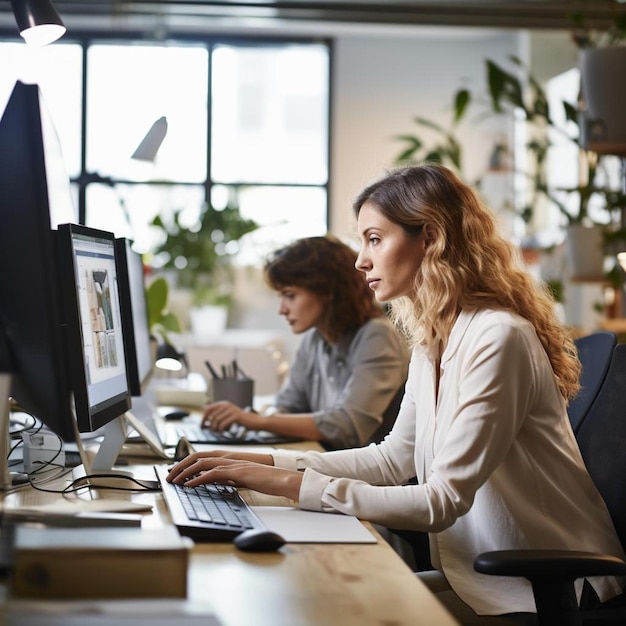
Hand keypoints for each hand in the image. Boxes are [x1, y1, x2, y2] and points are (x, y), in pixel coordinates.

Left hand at [166, 452, 302, 500]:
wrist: (281, 479)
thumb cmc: (266, 480)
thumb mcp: (243, 478)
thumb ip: (229, 477)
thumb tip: (217, 482)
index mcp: (230, 459)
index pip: (204, 457)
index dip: (188, 462)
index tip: (176, 470)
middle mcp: (229, 458)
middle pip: (199, 457)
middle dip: (181, 465)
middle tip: (169, 475)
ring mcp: (233, 464)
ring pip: (203, 464)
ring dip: (186, 472)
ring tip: (174, 480)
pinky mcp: (237, 472)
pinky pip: (213, 474)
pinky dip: (199, 479)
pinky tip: (190, 485)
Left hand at [202, 401, 259, 430]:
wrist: (255, 421)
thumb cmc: (241, 420)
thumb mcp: (229, 415)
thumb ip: (219, 416)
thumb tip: (206, 422)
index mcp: (224, 403)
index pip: (208, 409)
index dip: (203, 417)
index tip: (202, 425)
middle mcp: (227, 405)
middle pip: (212, 416)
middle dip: (209, 425)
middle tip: (210, 431)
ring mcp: (231, 410)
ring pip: (217, 420)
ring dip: (215, 428)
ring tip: (217, 432)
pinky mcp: (236, 416)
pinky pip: (223, 424)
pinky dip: (221, 429)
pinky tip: (222, 432)